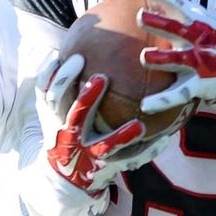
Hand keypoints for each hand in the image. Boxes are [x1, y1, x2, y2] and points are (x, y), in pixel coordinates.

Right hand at [36, 52, 167, 195]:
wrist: (65, 178)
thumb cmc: (66, 129)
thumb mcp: (56, 108)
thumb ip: (62, 80)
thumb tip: (79, 38)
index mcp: (56, 116)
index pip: (51, 93)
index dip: (61, 76)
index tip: (77, 56)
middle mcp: (69, 135)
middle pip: (75, 116)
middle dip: (86, 98)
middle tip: (101, 78)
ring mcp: (87, 155)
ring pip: (104, 146)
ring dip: (121, 136)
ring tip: (139, 125)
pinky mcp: (105, 168)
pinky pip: (129, 161)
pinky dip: (146, 151)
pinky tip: (164, 140)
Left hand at [138, 0, 215, 113]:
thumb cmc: (210, 37)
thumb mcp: (195, 15)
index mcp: (198, 22)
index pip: (179, 4)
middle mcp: (199, 40)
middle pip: (178, 29)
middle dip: (161, 23)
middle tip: (141, 17)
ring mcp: (200, 62)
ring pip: (179, 60)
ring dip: (163, 58)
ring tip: (145, 57)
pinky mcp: (199, 85)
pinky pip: (178, 94)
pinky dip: (162, 101)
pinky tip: (144, 106)